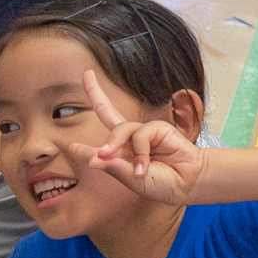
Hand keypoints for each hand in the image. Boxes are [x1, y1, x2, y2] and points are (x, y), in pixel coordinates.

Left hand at [72, 69, 203, 203]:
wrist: (188, 183)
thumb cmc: (161, 184)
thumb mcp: (130, 178)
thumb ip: (111, 166)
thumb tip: (90, 157)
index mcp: (121, 154)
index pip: (99, 146)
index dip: (83, 147)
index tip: (69, 145)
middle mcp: (129, 140)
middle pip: (107, 111)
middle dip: (95, 91)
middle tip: (87, 73)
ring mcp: (142, 132)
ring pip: (119, 129)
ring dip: (117, 147)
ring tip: (131, 169)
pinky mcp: (157, 127)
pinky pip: (139, 135)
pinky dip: (140, 152)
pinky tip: (144, 166)